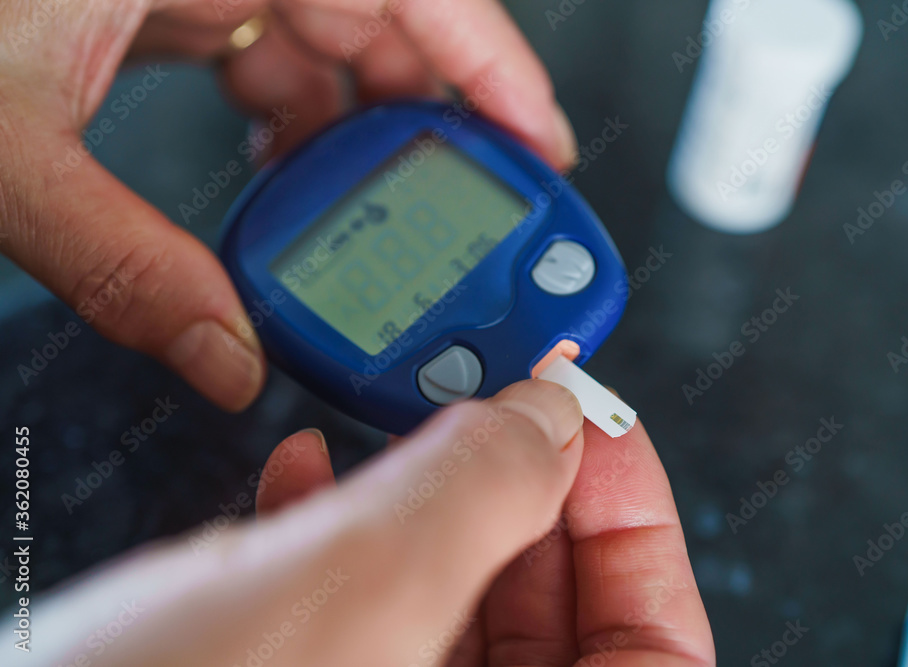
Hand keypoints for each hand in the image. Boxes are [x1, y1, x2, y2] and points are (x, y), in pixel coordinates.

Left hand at [0, 1, 577, 410]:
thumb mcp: (3, 142)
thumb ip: (120, 260)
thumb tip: (220, 355)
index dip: (494, 65)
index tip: (537, 144)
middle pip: (378, 17)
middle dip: (424, 120)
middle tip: (456, 211)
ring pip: (322, 36)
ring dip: (349, 130)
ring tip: (368, 214)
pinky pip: (263, 43)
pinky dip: (286, 114)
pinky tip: (282, 175)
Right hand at [20, 380, 713, 665]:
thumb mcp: (351, 601)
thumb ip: (475, 496)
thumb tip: (546, 419)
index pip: (654, 640)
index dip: (634, 518)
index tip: (594, 423)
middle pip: (547, 614)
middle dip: (514, 492)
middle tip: (495, 402)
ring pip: (442, 606)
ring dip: (421, 502)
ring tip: (399, 424)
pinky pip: (357, 620)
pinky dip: (341, 540)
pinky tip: (307, 480)